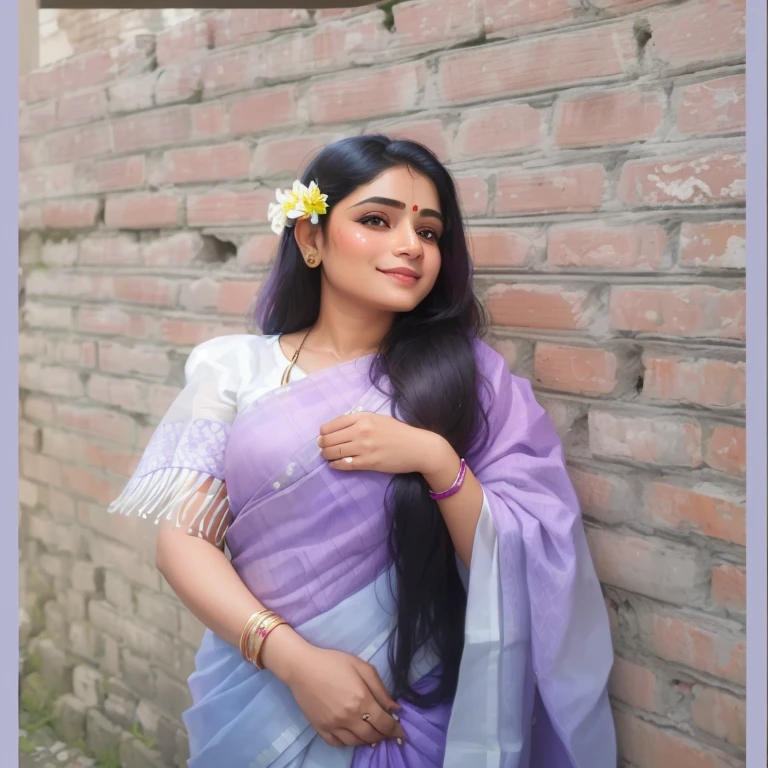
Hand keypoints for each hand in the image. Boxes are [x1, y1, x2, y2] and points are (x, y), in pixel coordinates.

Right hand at [283, 645, 405, 747]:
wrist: (302, 667)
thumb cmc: (333, 662)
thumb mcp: (361, 667)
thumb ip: (380, 688)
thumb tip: (395, 708)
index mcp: (361, 700)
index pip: (384, 723)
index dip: (396, 730)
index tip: (402, 732)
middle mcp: (349, 717)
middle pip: (372, 735)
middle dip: (384, 736)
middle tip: (388, 733)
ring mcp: (334, 725)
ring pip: (356, 742)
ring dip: (368, 741)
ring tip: (374, 735)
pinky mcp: (321, 729)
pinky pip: (338, 744)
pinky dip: (349, 743)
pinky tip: (353, 736)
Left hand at [318, 412, 450, 475]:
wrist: (418, 448)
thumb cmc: (399, 432)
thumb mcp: (379, 419)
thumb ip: (360, 420)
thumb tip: (340, 427)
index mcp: (363, 418)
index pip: (333, 424)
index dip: (324, 431)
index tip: (323, 435)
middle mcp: (361, 431)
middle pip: (330, 438)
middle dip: (323, 444)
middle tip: (322, 447)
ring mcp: (364, 447)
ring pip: (334, 451)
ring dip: (326, 455)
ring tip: (327, 456)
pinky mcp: (368, 462)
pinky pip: (344, 464)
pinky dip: (335, 464)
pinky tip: (334, 464)